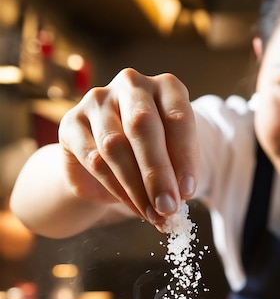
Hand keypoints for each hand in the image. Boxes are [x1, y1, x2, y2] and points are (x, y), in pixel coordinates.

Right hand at [58, 68, 199, 227]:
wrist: (102, 161)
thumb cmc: (146, 155)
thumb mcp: (170, 158)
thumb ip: (176, 170)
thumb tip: (180, 196)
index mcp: (164, 86)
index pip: (177, 116)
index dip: (184, 156)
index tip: (188, 191)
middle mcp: (131, 85)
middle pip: (142, 126)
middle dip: (157, 172)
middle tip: (168, 207)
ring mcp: (97, 100)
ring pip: (115, 146)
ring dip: (136, 187)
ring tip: (152, 214)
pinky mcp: (71, 122)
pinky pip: (94, 160)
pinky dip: (116, 188)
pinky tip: (133, 206)